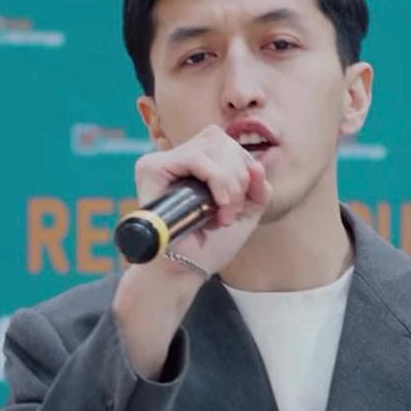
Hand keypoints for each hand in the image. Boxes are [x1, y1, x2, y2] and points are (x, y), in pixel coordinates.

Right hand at [133, 124, 271, 279]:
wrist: (185, 269)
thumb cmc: (210, 245)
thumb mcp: (246, 212)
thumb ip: (258, 187)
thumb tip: (258, 164)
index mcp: (197, 164)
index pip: (228, 145)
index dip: (245, 170)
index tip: (243, 205)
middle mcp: (178, 159)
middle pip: (222, 141)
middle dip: (239, 179)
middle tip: (230, 215)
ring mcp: (163, 162)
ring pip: (212, 147)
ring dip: (229, 183)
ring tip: (222, 215)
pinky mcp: (152, 168)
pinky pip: (197, 158)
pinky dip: (216, 179)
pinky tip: (218, 204)